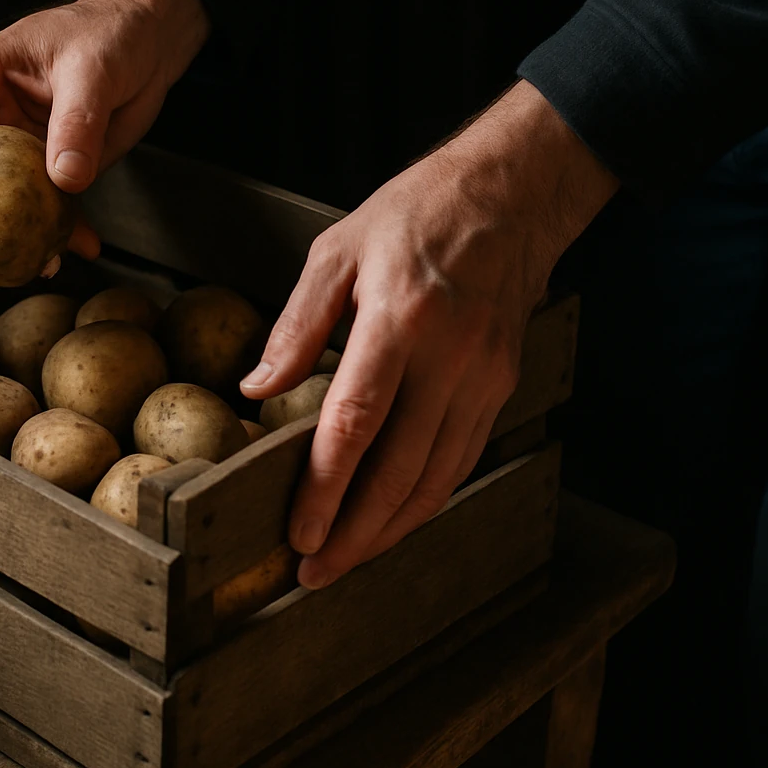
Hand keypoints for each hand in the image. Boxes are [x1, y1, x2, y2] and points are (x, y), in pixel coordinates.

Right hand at [0, 0, 209, 257]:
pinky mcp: (56, 161)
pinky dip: (61, 226)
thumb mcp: (91, 69)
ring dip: (16, 230)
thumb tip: (65, 178)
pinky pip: (49, 200)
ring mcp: (24, 140)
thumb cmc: (111, 30)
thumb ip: (76, 122)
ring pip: (4, 195)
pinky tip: (78, 245)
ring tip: (38, 262)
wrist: (153, 38)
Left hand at [241, 81, 618, 588]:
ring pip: (438, 477)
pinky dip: (426, 499)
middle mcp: (451, 358)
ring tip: (347, 561)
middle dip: (354, 532)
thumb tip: (255, 389)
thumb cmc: (415, 215)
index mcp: (401, 320)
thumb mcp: (338, 249)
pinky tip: (392, 520)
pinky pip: (462, 458)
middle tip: (313, 572)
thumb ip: (296, 325)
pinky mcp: (503, 385)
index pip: (356, 424)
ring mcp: (485, 377)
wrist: (512, 194)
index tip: (299, 533)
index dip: (326, 488)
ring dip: (391, 530)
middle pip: (400, 470)